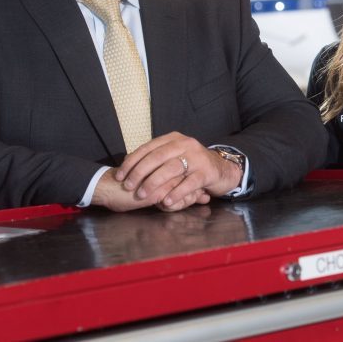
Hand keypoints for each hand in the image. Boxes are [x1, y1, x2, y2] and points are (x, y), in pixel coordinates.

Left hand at [114, 132, 240, 209]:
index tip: (120, 175)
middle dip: (139, 173)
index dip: (132, 162)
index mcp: (174, 139)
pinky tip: (165, 202)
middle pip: (157, 157)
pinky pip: (188, 183)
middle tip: (128, 186)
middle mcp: (186, 144)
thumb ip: (157, 157)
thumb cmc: (193, 165)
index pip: (148, 147)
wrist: (222, 169)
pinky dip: (175, 193)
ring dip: (154, 183)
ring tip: (143, 195)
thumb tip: (128, 161)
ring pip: (171, 168)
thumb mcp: (175, 156)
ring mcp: (197, 157)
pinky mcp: (207, 172)